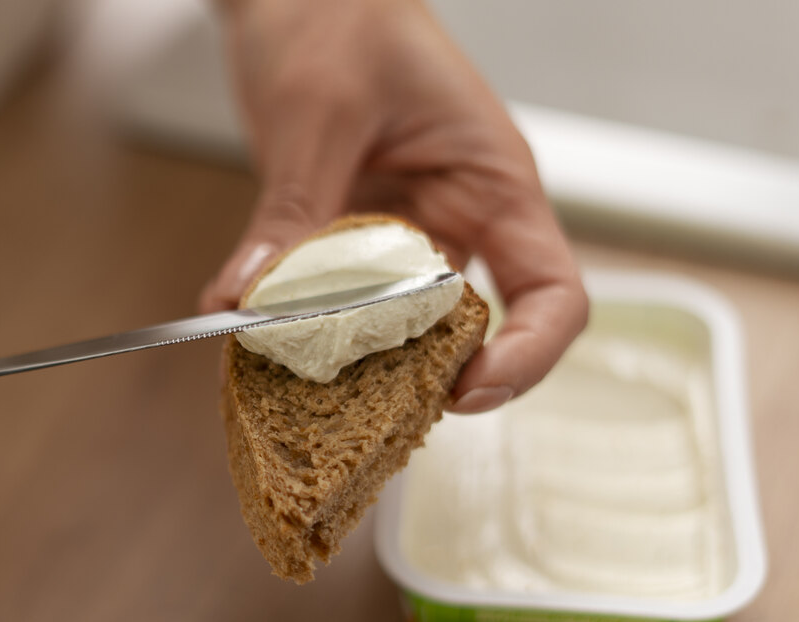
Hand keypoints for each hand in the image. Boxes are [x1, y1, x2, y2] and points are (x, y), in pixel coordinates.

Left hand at [202, 0, 586, 412]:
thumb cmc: (338, 17)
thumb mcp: (317, 115)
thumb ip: (292, 213)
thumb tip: (246, 302)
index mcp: (491, 183)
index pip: (551, 293)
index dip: (528, 357)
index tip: (467, 393)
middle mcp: (458, 221)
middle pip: (466, 331)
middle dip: (414, 379)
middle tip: (348, 406)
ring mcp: (405, 237)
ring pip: (394, 329)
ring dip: (346, 361)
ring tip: (285, 379)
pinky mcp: (354, 243)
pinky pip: (339, 303)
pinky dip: (301, 327)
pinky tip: (249, 335)